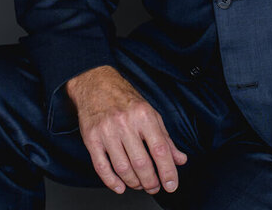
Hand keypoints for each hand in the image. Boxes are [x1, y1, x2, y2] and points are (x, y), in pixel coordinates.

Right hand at [65, 65, 187, 194]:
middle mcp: (125, 123)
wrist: (96, 84)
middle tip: (154, 187)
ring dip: (134, 183)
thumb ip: (165, 139)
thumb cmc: (125, 99)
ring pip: (122, 168)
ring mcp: (107, 131)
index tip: (171, 184)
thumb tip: (180, 159)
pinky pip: (101, 167)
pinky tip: (120, 186)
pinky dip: (111, 181)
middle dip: (150, 182)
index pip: (160, 149)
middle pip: (141, 163)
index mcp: (143, 116)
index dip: (168, 171)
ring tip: (140, 184)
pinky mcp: (91, 138)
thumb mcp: (151, 114)